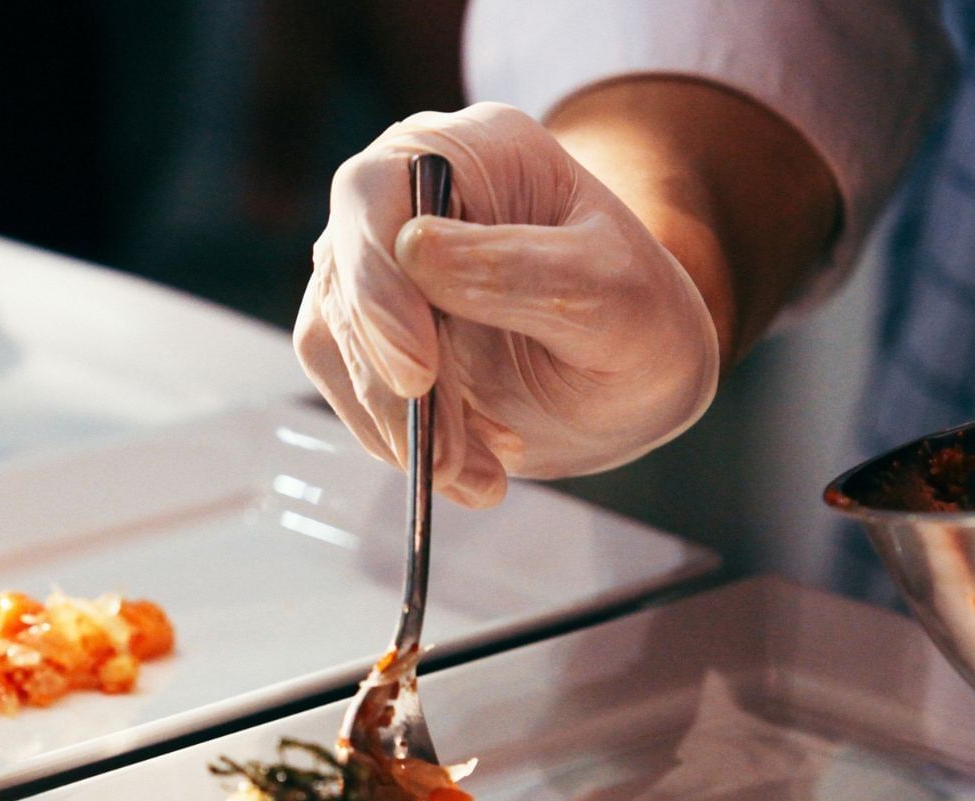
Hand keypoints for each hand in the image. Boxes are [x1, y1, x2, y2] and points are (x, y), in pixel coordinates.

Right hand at [293, 102, 720, 506]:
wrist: (633, 377)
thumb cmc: (638, 317)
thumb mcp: (612, 292)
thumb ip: (522, 269)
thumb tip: (412, 251)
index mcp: (468, 151)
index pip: (376, 192)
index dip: (379, 281)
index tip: (419, 372)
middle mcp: (401, 199)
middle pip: (345, 279)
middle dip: (394, 384)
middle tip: (453, 457)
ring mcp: (374, 270)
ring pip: (336, 346)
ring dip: (401, 427)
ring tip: (481, 474)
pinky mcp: (364, 339)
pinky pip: (351, 393)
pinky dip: (402, 445)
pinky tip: (470, 468)